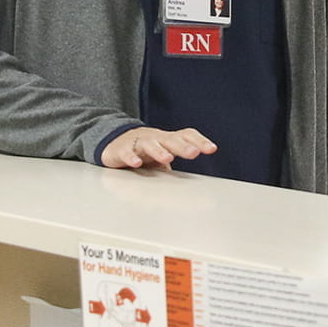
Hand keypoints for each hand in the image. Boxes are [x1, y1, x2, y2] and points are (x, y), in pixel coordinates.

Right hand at [101, 126, 216, 169]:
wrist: (116, 142)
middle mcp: (155, 139)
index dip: (199, 140)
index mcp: (168, 141)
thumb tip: (199, 191)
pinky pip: (126, 152)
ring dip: (159, 150)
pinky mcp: (121, 150)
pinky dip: (131, 157)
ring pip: (149, 144)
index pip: (186, 135)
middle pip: (170, 139)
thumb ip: (180, 170)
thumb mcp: (165, 158)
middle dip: (182, 146)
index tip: (211, 149)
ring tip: (167, 158)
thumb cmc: (146, 152)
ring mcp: (138, 143)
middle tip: (194, 152)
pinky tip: (136, 164)